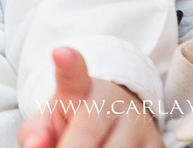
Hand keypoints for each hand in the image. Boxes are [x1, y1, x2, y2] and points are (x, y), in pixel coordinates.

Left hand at [17, 47, 163, 147]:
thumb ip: (36, 131)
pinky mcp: (157, 144)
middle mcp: (110, 99)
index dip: (67, 64)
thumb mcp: (48, 122)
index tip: (61, 54)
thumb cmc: (71, 121)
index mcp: (77, 88)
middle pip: (89, 130)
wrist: (111, 119)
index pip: (72, 75)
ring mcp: (137, 121)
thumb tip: (35, 145)